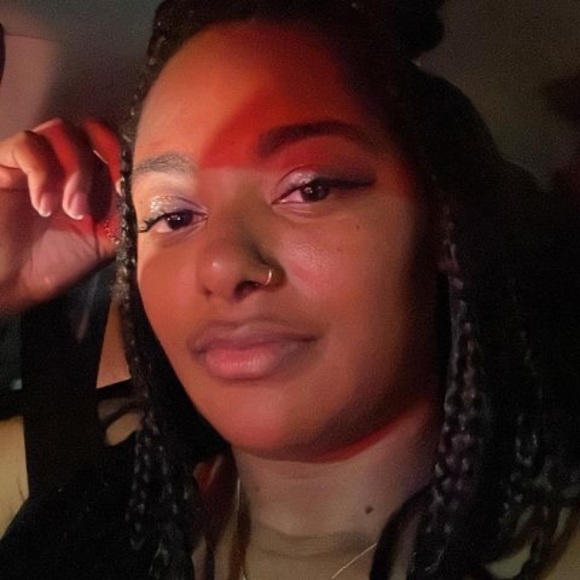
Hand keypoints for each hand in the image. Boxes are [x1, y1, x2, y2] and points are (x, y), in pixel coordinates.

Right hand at [0, 118, 120, 315]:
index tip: (130, 188)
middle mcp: (71, 166)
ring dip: (75, 170)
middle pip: (95, 130)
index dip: (129, 159)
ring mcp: (39, 160)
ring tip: (70, 210)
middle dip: (105, 153)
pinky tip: (43, 205)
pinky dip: (41, 172)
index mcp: (99, 183)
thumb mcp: (104, 243)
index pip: (120, 149)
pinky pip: (29, 143)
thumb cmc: (53, 265)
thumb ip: (128, 216)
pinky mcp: (7, 161)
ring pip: (64, 131)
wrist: (4, 282)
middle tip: (107, 188)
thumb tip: (158, 201)